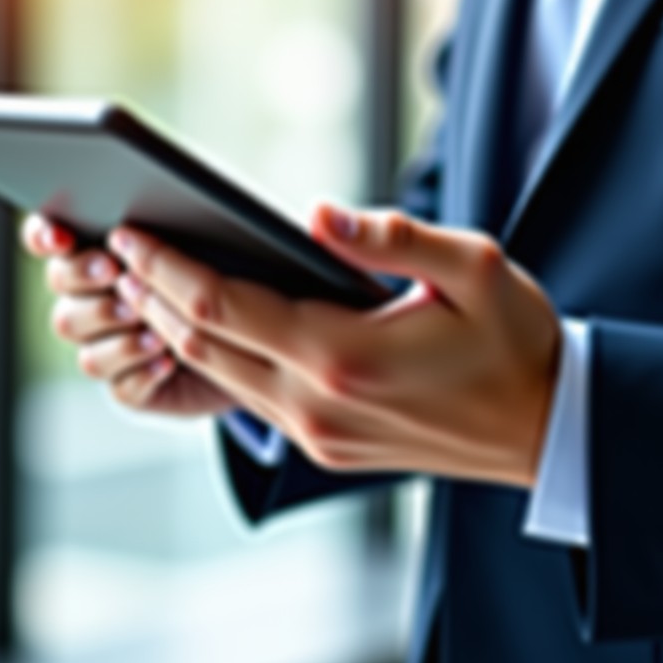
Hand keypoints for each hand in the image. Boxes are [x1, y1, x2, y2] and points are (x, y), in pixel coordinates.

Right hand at [20, 214, 236, 416]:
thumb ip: (158, 239)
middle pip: (59, 286)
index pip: (49, 239)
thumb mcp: (198, 248)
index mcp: (100, 256)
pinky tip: (168, 361)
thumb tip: (134, 232)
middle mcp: (93, 301)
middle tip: (115, 272)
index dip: (44, 236)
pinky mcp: (130, 387)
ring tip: (156, 328)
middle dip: (84, 277)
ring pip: (84, 342)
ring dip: (118, 332)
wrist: (251, 344)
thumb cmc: (224, 283)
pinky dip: (145, 372)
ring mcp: (108, 345)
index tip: (62, 237)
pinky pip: (121, 385)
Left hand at [106, 205, 561, 486]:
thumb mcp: (473, 268)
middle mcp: (317, 406)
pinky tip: (206, 325)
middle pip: (202, 345)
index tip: (131, 232)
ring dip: (175, 327)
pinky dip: (215, 357)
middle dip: (153, 294)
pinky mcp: (326, 448)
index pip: (222, 308)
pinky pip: (250, 399)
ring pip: (219, 376)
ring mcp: (318, 435)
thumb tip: (316, 215)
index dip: (167, 267)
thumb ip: (391, 238)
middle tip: (117, 249)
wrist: (546, 429)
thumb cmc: (516, 340)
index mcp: (345, 356)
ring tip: (146, 281)